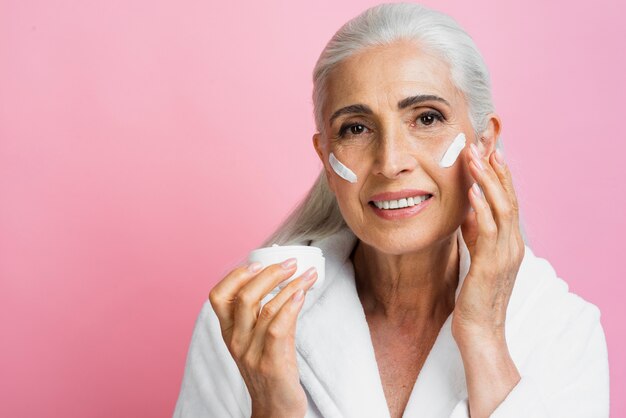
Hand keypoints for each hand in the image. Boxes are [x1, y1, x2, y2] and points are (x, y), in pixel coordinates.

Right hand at [209, 258, 316, 417]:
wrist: (275, 410)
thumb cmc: (270, 370)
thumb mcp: (259, 339)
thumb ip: (266, 313)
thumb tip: (287, 281)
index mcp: (229, 332)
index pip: (218, 296)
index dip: (235, 275)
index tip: (257, 262)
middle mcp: (236, 341)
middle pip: (244, 296)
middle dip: (270, 274)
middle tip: (291, 263)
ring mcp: (252, 353)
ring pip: (266, 308)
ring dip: (291, 285)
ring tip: (307, 274)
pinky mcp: (271, 364)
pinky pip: (278, 327)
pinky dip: (291, 306)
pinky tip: (303, 294)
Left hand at [452, 143, 524, 343]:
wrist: (480, 330)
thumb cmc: (476, 295)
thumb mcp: (477, 257)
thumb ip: (476, 234)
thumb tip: (470, 210)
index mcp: (511, 243)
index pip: (509, 201)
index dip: (500, 176)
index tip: (490, 152)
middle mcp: (513, 245)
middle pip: (509, 199)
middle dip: (496, 171)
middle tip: (483, 145)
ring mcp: (505, 255)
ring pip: (502, 209)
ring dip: (487, 182)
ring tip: (475, 159)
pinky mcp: (491, 266)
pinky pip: (489, 231)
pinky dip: (482, 209)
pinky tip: (472, 193)